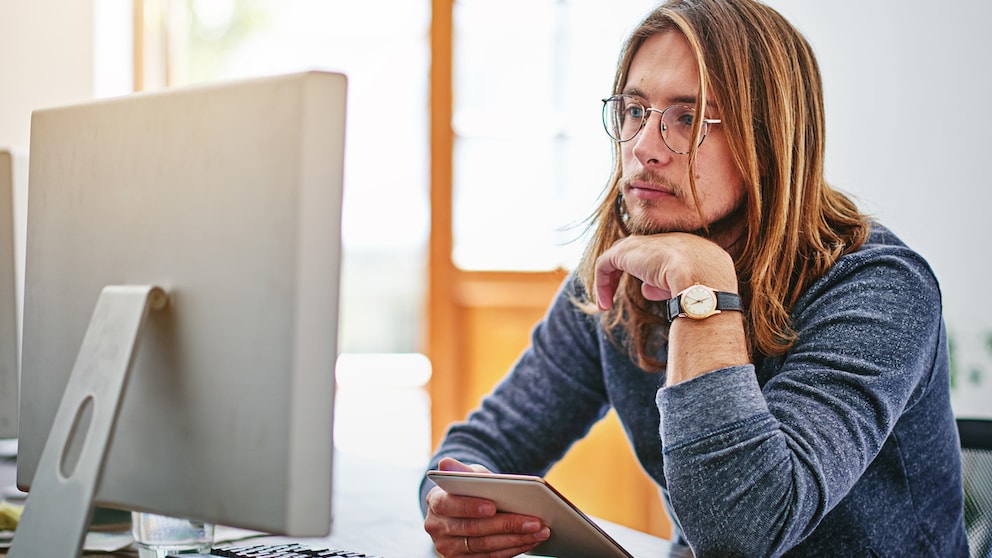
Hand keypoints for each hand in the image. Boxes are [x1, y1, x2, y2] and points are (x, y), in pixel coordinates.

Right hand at [424, 457, 550, 556]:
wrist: (466, 508)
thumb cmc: (470, 488)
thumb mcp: (468, 475)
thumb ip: (462, 471)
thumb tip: (445, 463)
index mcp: (435, 502)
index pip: (449, 505)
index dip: (470, 507)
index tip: (493, 506)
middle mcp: (437, 528)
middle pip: (473, 529)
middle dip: (507, 525)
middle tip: (535, 521)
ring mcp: (448, 548)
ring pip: (485, 547)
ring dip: (516, 540)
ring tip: (540, 531)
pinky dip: (514, 549)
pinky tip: (531, 540)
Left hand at [594, 233, 735, 309]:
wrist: (701, 279)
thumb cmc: (704, 289)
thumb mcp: (688, 289)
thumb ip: (664, 286)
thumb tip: (646, 290)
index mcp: (687, 245)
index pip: (664, 255)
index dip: (653, 274)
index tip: (651, 292)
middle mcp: (663, 239)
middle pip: (639, 251)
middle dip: (625, 270)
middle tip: (615, 295)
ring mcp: (644, 243)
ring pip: (618, 257)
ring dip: (609, 281)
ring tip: (605, 304)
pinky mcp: (625, 252)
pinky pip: (604, 265)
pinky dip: (601, 284)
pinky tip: (605, 305)